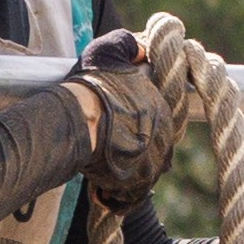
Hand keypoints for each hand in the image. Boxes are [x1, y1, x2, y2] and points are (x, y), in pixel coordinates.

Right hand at [68, 28, 179, 210]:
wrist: (80, 118)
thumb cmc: (93, 85)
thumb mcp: (108, 51)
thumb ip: (127, 46)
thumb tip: (140, 47)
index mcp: (160, 107)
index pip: (155, 122)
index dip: (133, 126)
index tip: (117, 129)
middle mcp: (164, 137)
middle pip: (150, 149)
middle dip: (129, 151)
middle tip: (106, 148)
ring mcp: (154, 163)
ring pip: (141, 173)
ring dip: (122, 174)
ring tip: (100, 167)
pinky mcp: (139, 186)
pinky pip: (131, 197)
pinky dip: (115, 196)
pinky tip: (99, 189)